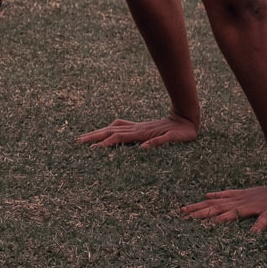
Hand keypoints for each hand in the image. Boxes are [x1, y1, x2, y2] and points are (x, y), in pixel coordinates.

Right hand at [78, 114, 197, 149]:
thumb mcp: (175, 139)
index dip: (105, 144)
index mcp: (142, 133)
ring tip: (86, 137)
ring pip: (113, 128)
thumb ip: (160, 142)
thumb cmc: (183, 132)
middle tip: (79, 141)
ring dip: (99, 133)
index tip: (92, 150)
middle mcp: (137, 129)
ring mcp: (138, 127)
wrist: (187, 117)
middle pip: (110, 131)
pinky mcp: (141, 128)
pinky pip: (121, 127)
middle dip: (94, 136)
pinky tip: (107, 133)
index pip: (118, 138)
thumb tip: (144, 148)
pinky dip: (110, 130)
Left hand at [181, 180, 266, 232]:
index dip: (197, 207)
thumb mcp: (243, 195)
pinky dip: (259, 225)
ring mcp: (257, 206)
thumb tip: (206, 195)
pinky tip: (253, 233)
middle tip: (186, 216)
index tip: (181, 211)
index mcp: (236, 199)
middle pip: (219, 208)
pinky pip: (265, 219)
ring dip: (225, 218)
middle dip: (203, 212)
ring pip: (238, 212)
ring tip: (211, 224)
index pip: (213, 203)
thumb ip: (226, 196)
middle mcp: (243, 202)